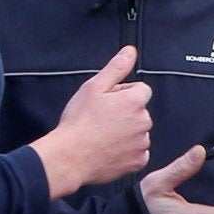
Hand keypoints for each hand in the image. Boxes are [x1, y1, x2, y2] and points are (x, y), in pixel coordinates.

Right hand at [33, 46, 151, 196]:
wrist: (70, 157)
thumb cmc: (79, 122)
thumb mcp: (94, 87)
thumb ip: (116, 68)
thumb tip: (130, 51)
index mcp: (134, 101)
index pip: (140, 89)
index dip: (122, 93)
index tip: (107, 102)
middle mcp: (143, 121)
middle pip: (140, 111)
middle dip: (125, 112)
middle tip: (101, 119)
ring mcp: (142, 143)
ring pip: (138, 132)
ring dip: (126, 132)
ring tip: (103, 136)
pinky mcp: (138, 161)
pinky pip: (137, 152)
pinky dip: (126, 151)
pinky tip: (109, 150)